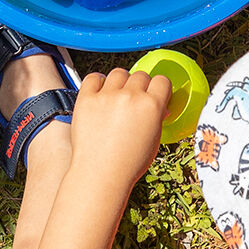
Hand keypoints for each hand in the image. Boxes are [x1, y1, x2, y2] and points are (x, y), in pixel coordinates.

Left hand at [69, 69, 170, 188]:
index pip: (162, 80)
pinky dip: (98, 82)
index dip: (160, 88)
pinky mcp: (86, 98)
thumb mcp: (154, 141)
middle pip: (140, 75)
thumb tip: (159, 105)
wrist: (100, 175)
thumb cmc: (128, 163)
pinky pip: (94, 77)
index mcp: (152, 106)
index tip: (155, 93)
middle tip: (135, 101)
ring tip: (117, 96)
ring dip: (121, 82)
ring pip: (119, 73)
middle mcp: (131, 96)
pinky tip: (100, 92)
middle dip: (140, 86)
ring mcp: (107, 96)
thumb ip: (157, 118)